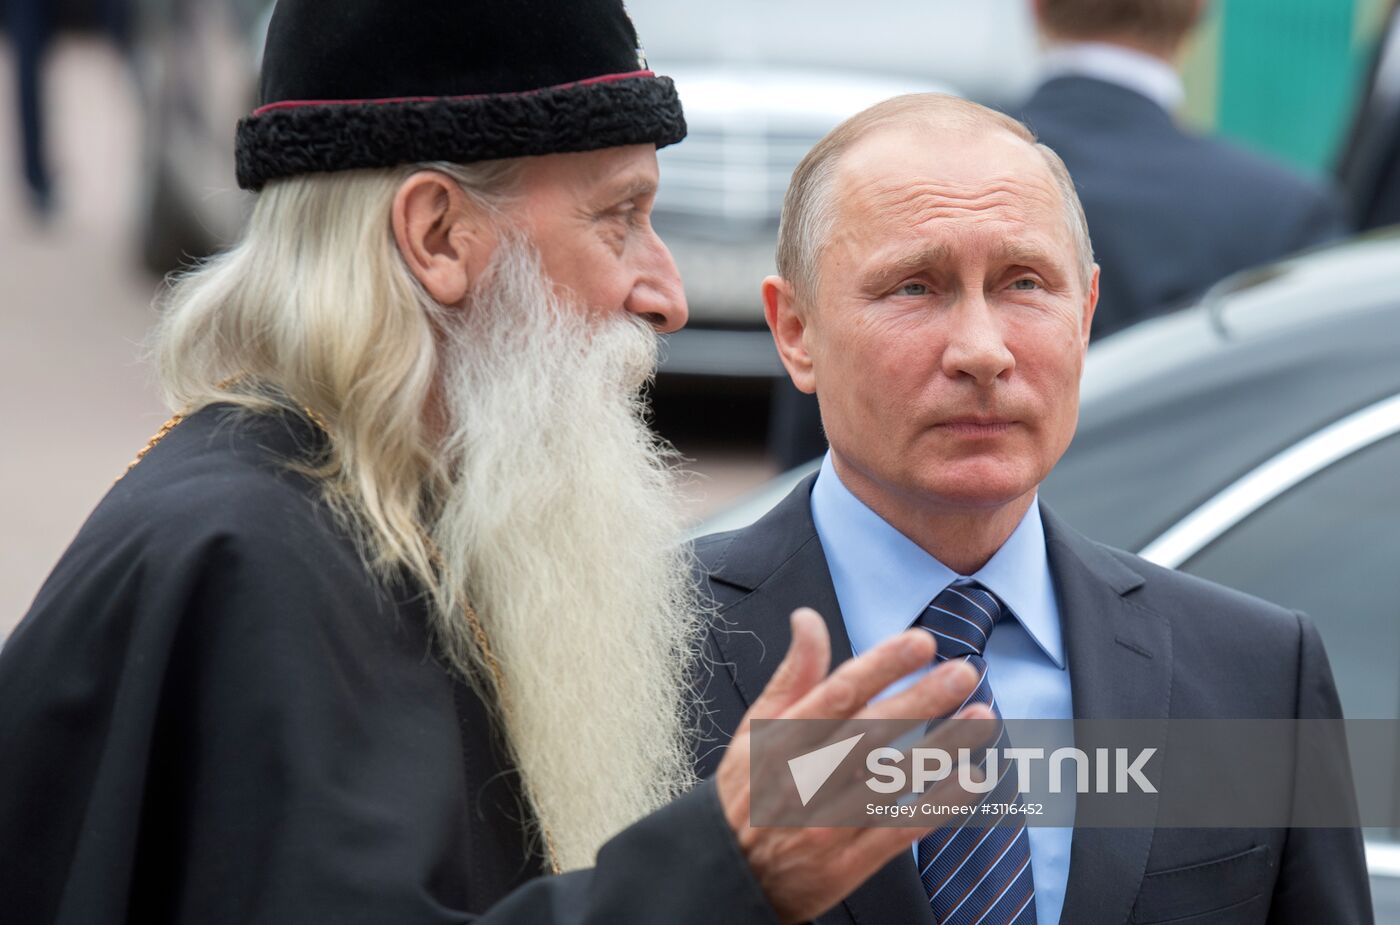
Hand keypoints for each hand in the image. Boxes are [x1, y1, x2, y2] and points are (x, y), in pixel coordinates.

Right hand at [714, 608, 989, 923]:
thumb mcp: (756, 729)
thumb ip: (792, 675)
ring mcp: (828, 820)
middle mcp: (806, 777)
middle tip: (963, 673)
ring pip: (892, 779)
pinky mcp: (847, 861)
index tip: (921, 642)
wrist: (727, 874)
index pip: (838, 693)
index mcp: (783, 739)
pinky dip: (937, 805)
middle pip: (871, 732)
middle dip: (921, 700)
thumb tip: (808, 619)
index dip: (881, 666)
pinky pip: (899, 829)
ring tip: (982, 719)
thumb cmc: (745, 792)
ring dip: (941, 747)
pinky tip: (971, 780)